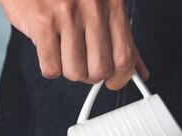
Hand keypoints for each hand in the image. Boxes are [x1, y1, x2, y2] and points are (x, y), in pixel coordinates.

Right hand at [0, 0, 148, 89]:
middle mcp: (93, 8)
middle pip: (100, 69)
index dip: (119, 78)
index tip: (111, 82)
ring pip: (75, 72)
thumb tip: (139, 71)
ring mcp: (67, 15)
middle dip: (89, 76)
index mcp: (113, 4)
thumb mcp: (101, 8)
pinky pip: (51, 67)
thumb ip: (122, 40)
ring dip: (68, 71)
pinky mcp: (43, 23)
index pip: (125, 57)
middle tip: (82, 64)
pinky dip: (49, 67)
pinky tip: (49, 51)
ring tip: (63, 54)